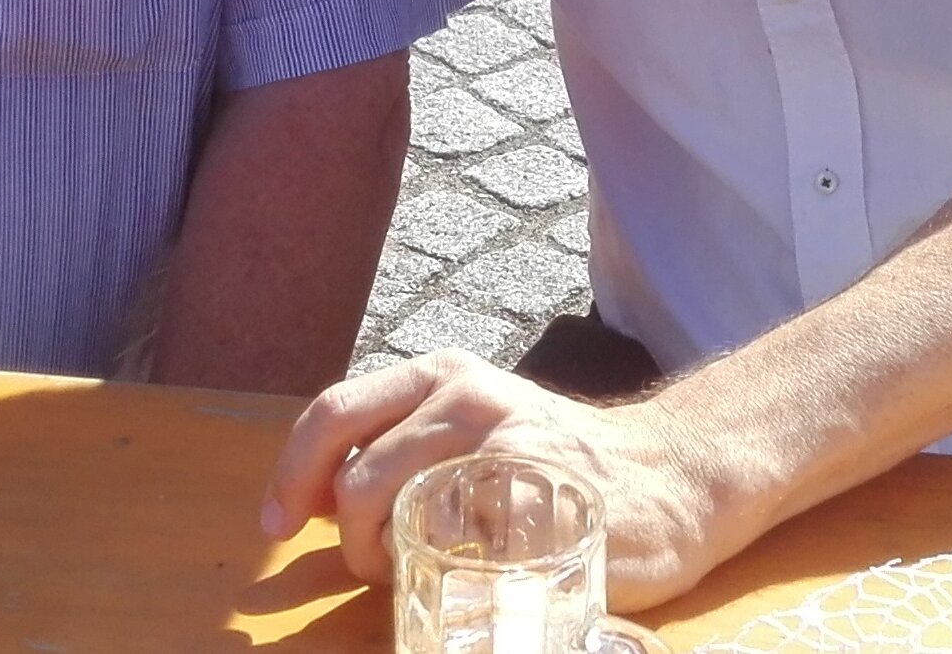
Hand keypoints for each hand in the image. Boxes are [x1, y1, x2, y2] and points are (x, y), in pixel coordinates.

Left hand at [258, 351, 737, 609]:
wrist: (675, 478)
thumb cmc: (559, 462)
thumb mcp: (477, 424)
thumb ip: (410, 444)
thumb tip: (326, 495)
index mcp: (440, 375)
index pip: (333, 413)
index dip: (289, 474)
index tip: (275, 525)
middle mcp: (464, 396)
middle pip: (354, 472)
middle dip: (341, 531)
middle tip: (366, 562)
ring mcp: (502, 446)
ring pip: (394, 509)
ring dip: (385, 556)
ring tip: (416, 569)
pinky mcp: (536, 500)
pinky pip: (457, 546)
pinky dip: (445, 573)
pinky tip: (471, 576)